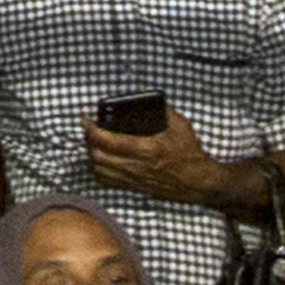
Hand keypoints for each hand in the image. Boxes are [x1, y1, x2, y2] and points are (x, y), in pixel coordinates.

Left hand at [81, 110, 252, 205]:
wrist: (198, 183)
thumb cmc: (190, 154)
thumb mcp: (181, 126)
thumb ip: (164, 110)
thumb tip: (146, 97)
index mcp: (147, 149)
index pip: (110, 142)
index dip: (92, 131)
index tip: (86, 120)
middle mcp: (137, 166)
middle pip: (98, 157)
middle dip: (88, 142)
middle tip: (88, 129)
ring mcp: (134, 179)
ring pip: (99, 171)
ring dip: (91, 156)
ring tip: (92, 143)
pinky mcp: (134, 187)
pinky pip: (107, 182)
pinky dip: (98, 170)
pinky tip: (100, 160)